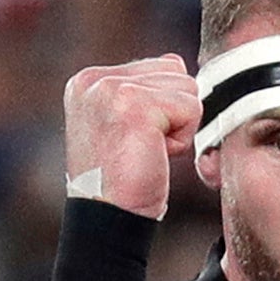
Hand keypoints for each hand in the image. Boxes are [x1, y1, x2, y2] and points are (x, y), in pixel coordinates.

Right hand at [62, 55, 200, 215]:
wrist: (108, 218)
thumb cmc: (120, 180)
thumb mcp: (123, 124)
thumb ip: (142, 89)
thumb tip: (175, 62)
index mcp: (88, 80)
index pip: (159, 65)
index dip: (163, 106)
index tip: (135, 138)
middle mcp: (95, 80)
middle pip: (175, 71)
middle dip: (172, 113)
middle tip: (143, 147)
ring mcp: (112, 89)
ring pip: (187, 87)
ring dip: (178, 126)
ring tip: (147, 150)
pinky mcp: (136, 106)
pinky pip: (191, 108)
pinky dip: (182, 139)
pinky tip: (154, 155)